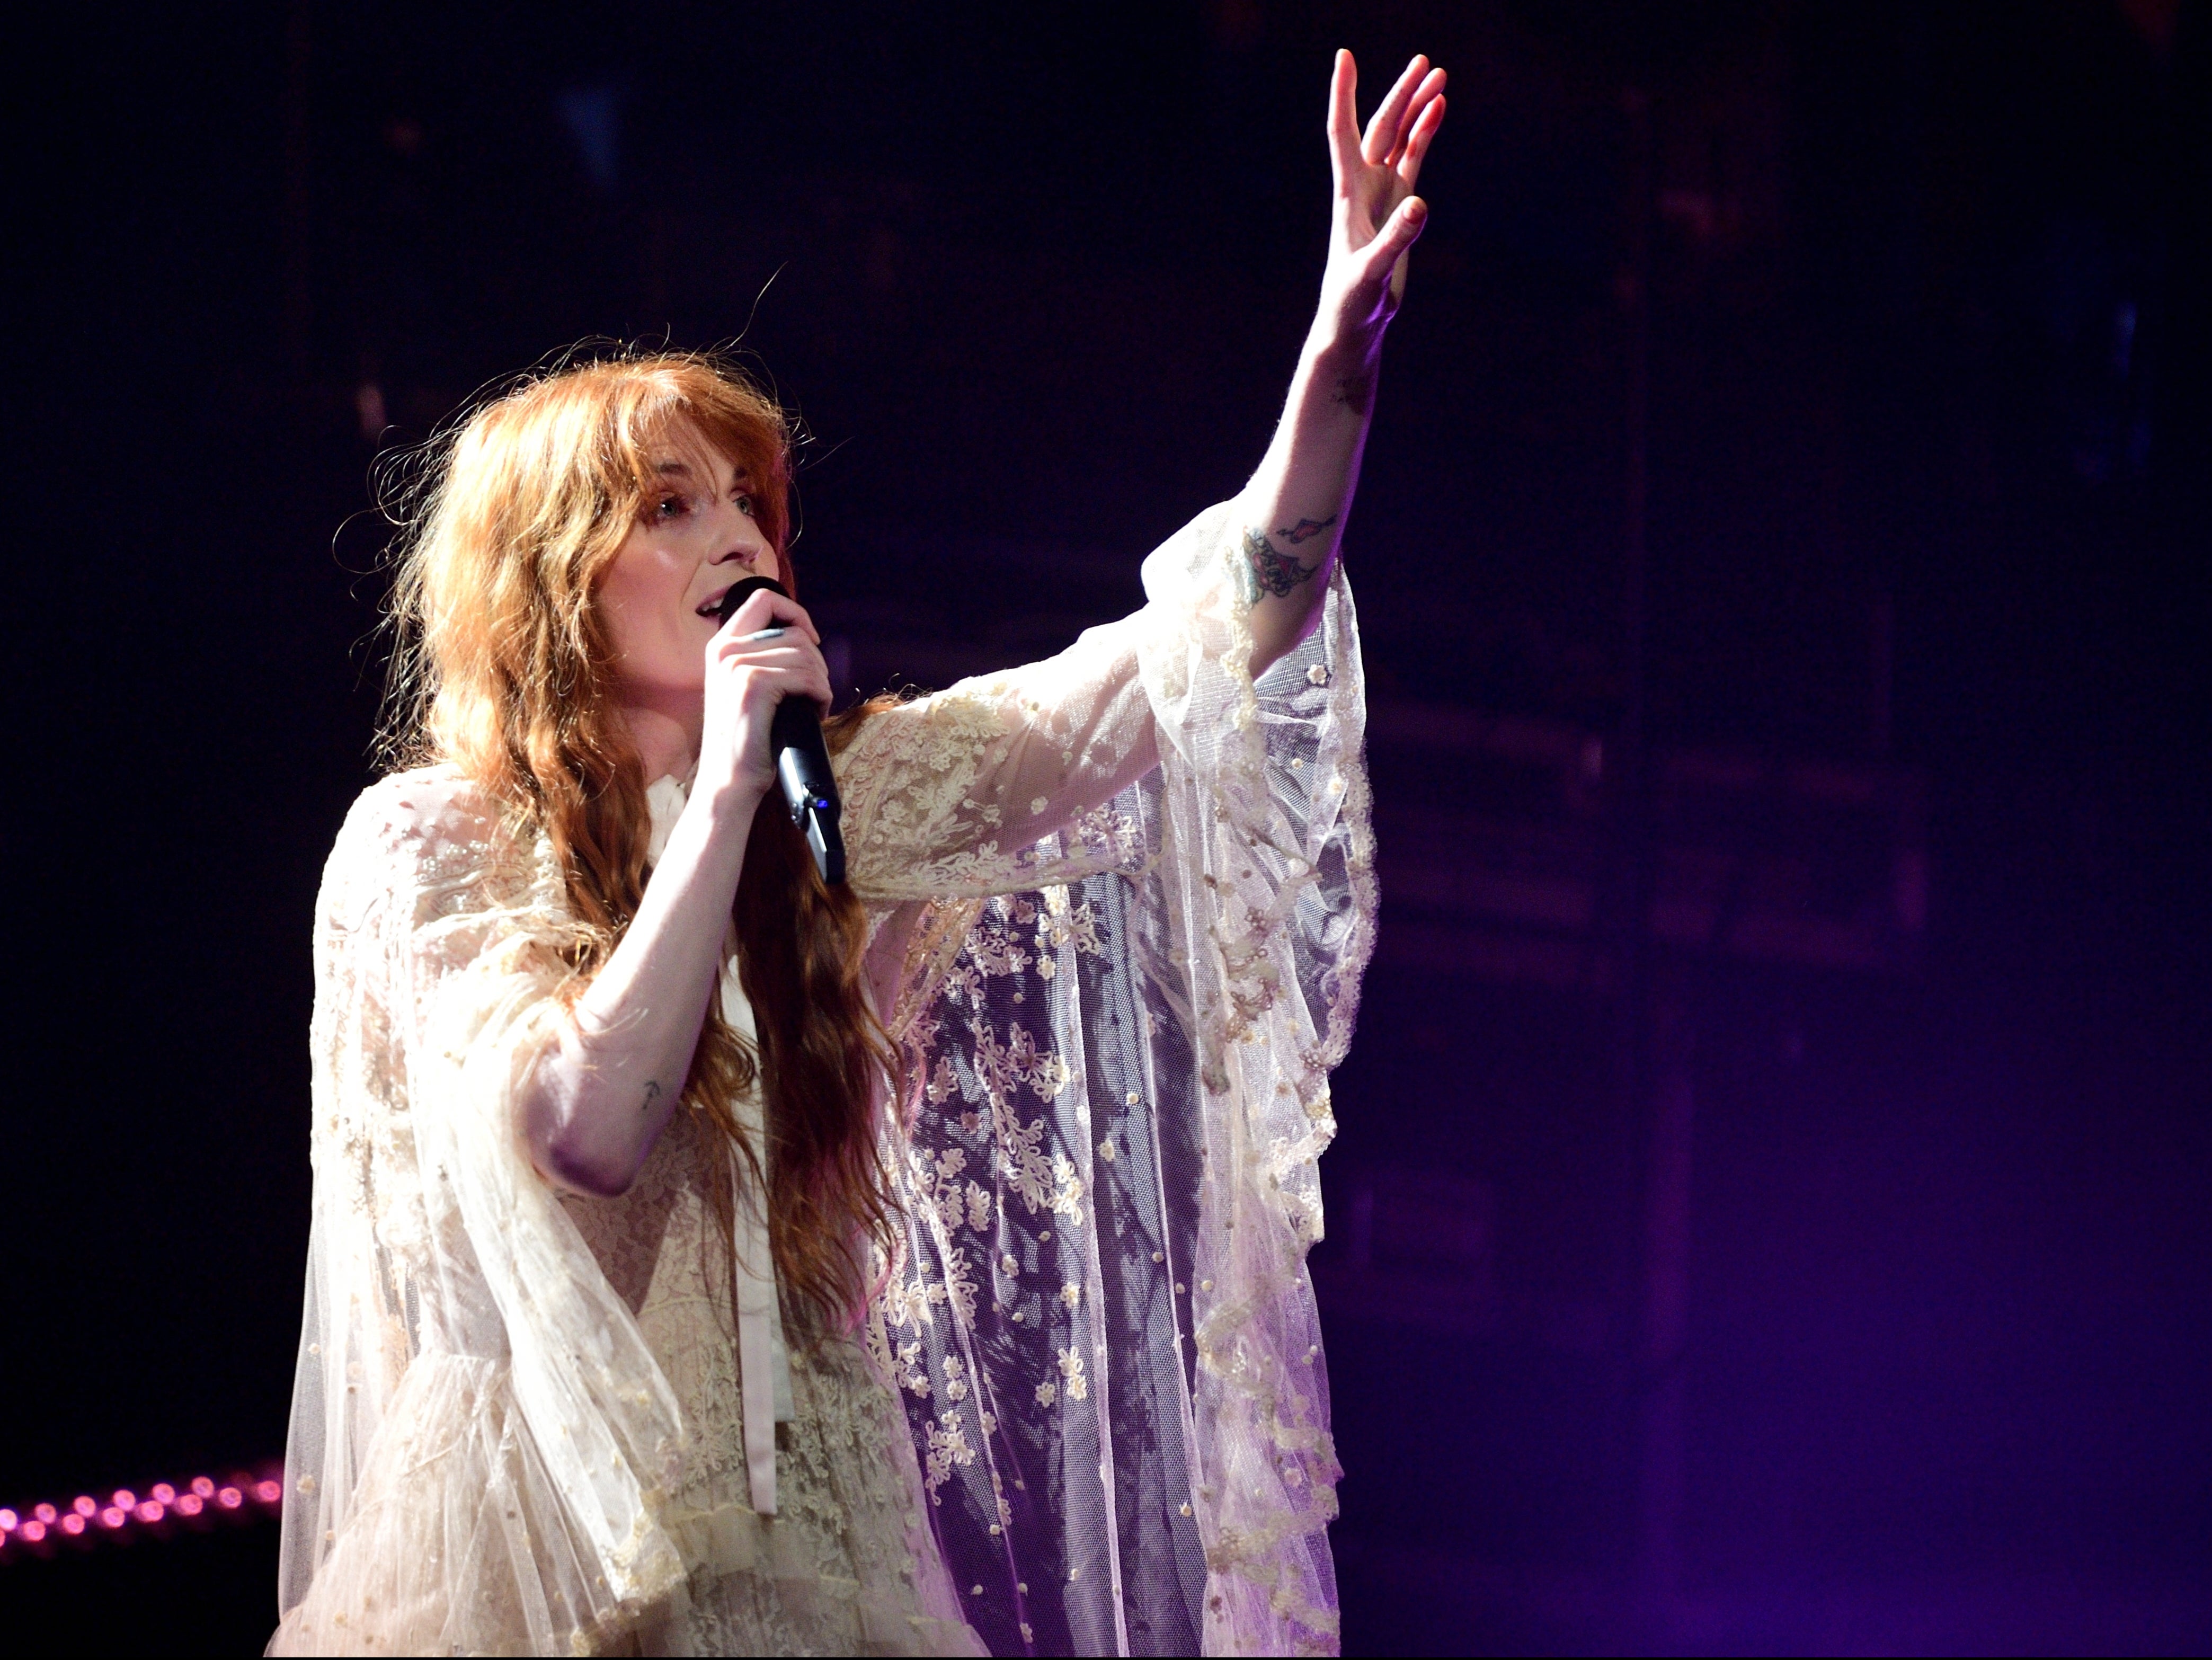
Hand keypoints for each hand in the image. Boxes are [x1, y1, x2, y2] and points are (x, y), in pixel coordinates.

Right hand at [695, 587, 830, 809]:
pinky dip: (820, 696)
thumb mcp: (746, 687)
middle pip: (795, 632)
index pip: (764, 599)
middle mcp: (725, 649)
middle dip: (816, 663)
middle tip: (814, 693)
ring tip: (813, 706)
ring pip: (806, 655)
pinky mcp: (753, 685)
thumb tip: (806, 640)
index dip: (796, 614)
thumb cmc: (747, 738)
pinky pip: (807, 676)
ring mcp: (736, 665)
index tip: (811, 640)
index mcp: (722, 645)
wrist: (729, 780)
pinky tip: (815, 713)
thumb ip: (764, 657)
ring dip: (821, 683)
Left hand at [1318, 50, 1445, 351]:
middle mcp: (1363, 185)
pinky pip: (1412, 159)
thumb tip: (1420, 205)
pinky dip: (1423, 134)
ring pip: (1399, 138)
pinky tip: (1437, 110)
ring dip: (1415, 108)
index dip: (1343, 94)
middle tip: (1425, 61)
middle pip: (1380, 127)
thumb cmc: (1352, 300)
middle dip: (1401, 94)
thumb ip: (1397, 239)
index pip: (1343, 132)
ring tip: (1438, 76)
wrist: (1355, 321)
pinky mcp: (1399, 205)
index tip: (1344, 56)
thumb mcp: (1373, 272)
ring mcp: (1382, 193)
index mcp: (1348, 193)